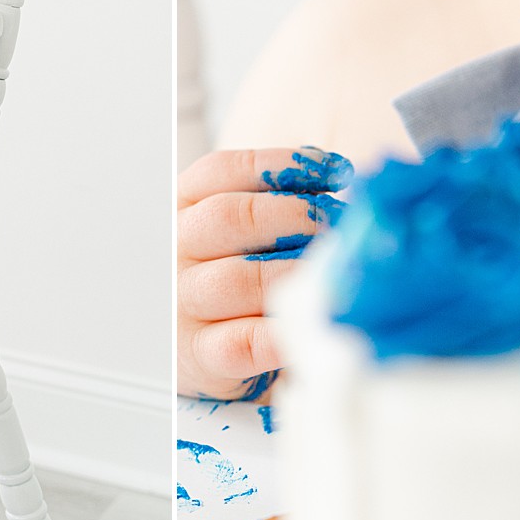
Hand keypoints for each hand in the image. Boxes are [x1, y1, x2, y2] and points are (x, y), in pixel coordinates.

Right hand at [177, 147, 352, 400]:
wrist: (195, 346)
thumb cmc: (232, 273)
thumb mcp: (238, 226)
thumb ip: (275, 198)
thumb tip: (338, 174)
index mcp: (183, 205)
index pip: (224, 170)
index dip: (284, 165)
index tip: (339, 172)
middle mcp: (176, 249)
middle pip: (229, 217)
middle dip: (298, 216)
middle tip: (343, 224)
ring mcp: (184, 302)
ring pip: (237, 279)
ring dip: (296, 271)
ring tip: (334, 270)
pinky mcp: (199, 353)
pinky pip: (244, 341)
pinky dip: (284, 328)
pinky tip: (314, 316)